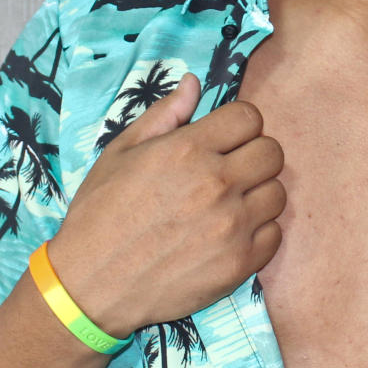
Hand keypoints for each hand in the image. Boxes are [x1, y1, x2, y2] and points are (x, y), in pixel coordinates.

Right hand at [46, 73, 284, 337]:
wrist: (90, 285)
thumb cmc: (100, 214)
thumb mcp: (120, 153)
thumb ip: (164, 115)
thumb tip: (194, 82)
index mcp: (188, 150)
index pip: (250, 117)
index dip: (238, 125)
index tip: (224, 140)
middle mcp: (217, 184)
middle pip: (272, 152)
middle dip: (253, 155)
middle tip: (229, 171)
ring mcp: (232, 226)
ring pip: (277, 193)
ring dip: (258, 194)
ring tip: (229, 204)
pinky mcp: (239, 264)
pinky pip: (274, 235)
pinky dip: (258, 233)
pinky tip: (230, 234)